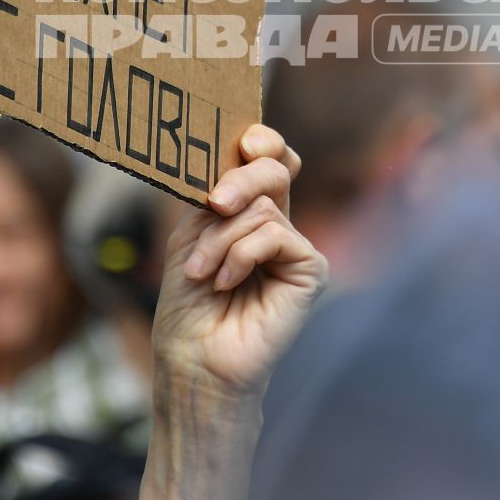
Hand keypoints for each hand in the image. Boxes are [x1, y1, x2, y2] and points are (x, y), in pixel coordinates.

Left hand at [151, 123, 325, 397]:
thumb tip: (248, 154)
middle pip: (274, 171)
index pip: (271, 160)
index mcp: (249, 212)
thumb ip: (218, 194)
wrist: (193, 357)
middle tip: (214, 204)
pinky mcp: (312, 271)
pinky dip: (241, 256)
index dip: (265, 142)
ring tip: (203, 273)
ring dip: (220, 240)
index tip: (246, 142)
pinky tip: (226, 283)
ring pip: (263, 208)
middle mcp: (277, 225)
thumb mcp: (191, 234)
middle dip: (239, 180)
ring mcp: (295, 249)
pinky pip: (276, 236)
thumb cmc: (188, 303)